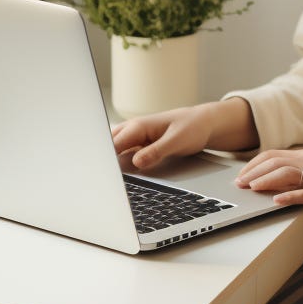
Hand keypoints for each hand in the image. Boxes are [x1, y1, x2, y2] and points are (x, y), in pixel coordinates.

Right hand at [113, 97, 257, 171]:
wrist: (204, 123)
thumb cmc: (192, 127)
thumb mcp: (177, 141)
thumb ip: (156, 151)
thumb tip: (136, 162)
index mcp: (139, 126)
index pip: (113, 144)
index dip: (104, 159)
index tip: (101, 173)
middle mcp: (133, 130)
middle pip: (108, 147)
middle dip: (102, 160)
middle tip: (98, 180)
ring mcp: (136, 138)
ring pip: (114, 150)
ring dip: (110, 162)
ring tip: (105, 180)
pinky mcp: (141, 145)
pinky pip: (124, 154)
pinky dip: (119, 164)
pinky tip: (119, 176)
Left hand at [234, 148, 302, 216]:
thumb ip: (301, 173)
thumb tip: (278, 182)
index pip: (272, 156)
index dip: (254, 165)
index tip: (242, 175)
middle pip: (274, 163)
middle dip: (253, 172)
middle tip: (239, 183)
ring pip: (285, 174)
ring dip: (265, 181)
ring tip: (251, 188)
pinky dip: (288, 196)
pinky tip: (276, 201)